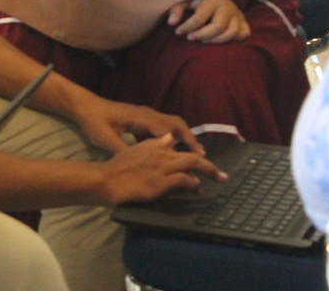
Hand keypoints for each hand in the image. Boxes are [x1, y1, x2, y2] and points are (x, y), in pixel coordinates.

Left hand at [71, 94, 202, 154]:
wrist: (85, 106)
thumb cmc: (94, 121)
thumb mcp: (106, 139)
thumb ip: (123, 149)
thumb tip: (140, 163)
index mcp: (141, 118)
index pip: (169, 130)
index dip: (185, 142)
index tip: (198, 156)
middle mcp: (147, 114)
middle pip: (176, 124)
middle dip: (190, 139)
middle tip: (202, 157)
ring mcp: (144, 114)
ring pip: (171, 124)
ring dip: (183, 137)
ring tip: (194, 155)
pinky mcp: (140, 118)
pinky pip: (162, 126)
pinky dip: (172, 136)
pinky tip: (173, 150)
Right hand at [93, 135, 226, 204]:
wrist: (106, 180)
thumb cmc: (115, 167)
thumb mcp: (133, 150)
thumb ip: (152, 144)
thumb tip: (169, 138)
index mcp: (154, 145)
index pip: (179, 147)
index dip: (192, 154)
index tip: (200, 161)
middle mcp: (161, 153)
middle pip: (191, 156)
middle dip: (209, 165)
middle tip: (222, 175)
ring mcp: (162, 167)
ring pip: (192, 165)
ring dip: (207, 172)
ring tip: (217, 181)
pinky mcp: (161, 181)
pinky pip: (184, 180)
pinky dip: (193, 184)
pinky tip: (197, 190)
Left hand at [166, 0, 249, 42]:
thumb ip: (177, 9)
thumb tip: (171, 22)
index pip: (199, 18)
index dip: (187, 27)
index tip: (178, 31)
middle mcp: (228, 5)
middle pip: (218, 27)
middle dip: (202, 35)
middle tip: (191, 37)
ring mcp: (237, 13)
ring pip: (232, 32)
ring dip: (216, 40)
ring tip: (203, 39)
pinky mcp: (243, 20)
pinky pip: (244, 33)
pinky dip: (235, 38)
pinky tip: (220, 38)